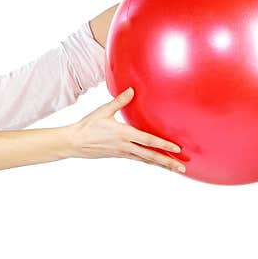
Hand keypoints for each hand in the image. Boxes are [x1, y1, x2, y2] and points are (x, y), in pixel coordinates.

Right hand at [66, 87, 185, 172]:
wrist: (74, 142)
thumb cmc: (88, 125)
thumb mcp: (104, 111)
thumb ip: (120, 101)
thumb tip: (132, 90)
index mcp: (124, 134)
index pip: (148, 140)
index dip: (164, 145)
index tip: (177, 149)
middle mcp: (125, 146)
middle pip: (151, 156)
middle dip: (168, 162)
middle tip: (182, 168)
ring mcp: (123, 153)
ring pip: (146, 160)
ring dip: (161, 164)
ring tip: (174, 168)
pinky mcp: (119, 155)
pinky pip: (138, 159)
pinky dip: (149, 161)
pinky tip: (156, 162)